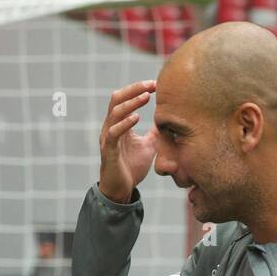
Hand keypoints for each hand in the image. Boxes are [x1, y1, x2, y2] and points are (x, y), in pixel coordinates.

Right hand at [98, 80, 157, 204]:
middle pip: (116, 99)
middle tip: (151, 85)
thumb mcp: (148, 145)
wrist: (121, 190)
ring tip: (146, 97)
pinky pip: (114, 133)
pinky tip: (136, 117)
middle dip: (134, 89)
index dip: (138, 89)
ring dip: (131, 102)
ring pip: (114, 112)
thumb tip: (168, 121)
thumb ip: (155, 132)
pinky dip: (125, 123)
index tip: (156, 85)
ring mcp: (108, 139)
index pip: (125, 99)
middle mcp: (111, 127)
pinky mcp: (109, 151)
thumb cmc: (131, 168)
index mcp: (119, 124)